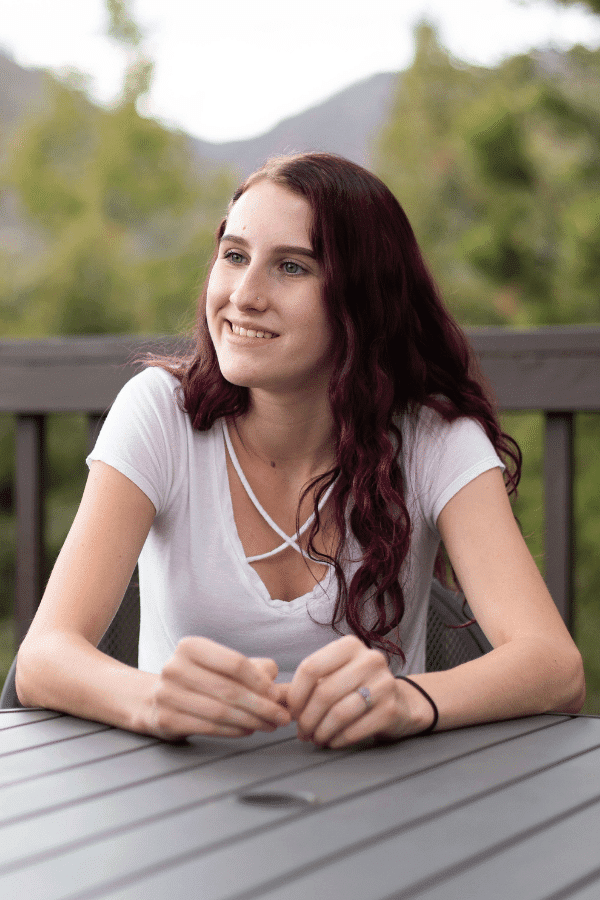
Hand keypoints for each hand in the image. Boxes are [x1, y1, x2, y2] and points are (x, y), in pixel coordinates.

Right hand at [146, 636, 291, 740]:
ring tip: (269, 725)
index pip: (234, 663)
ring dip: (251, 721)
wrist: (154, 699)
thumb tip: (279, 688)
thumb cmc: (199, 680)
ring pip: (221, 711)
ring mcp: (167, 694)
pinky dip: (234, 731)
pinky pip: (209, 727)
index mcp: (190, 647)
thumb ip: (254, 669)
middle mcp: (175, 667)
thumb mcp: (223, 665)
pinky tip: (248, 730)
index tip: (277, 695)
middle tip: (281, 717)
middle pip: (229, 689)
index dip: (260, 681)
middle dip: (261, 706)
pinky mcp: (166, 719)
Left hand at [286, 635, 429, 747]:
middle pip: (324, 693)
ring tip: (316, 738)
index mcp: (349, 646)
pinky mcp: (390, 709)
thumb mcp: (333, 677)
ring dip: (321, 732)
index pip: (310, 667)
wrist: (400, 702)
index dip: (296, 694)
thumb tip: (273, 697)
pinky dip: (337, 740)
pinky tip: (333, 741)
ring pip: (339, 713)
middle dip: (307, 719)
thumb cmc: (356, 688)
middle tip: (302, 733)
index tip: (292, 712)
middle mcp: (369, 659)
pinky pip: (354, 729)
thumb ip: (304, 685)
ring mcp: (383, 683)